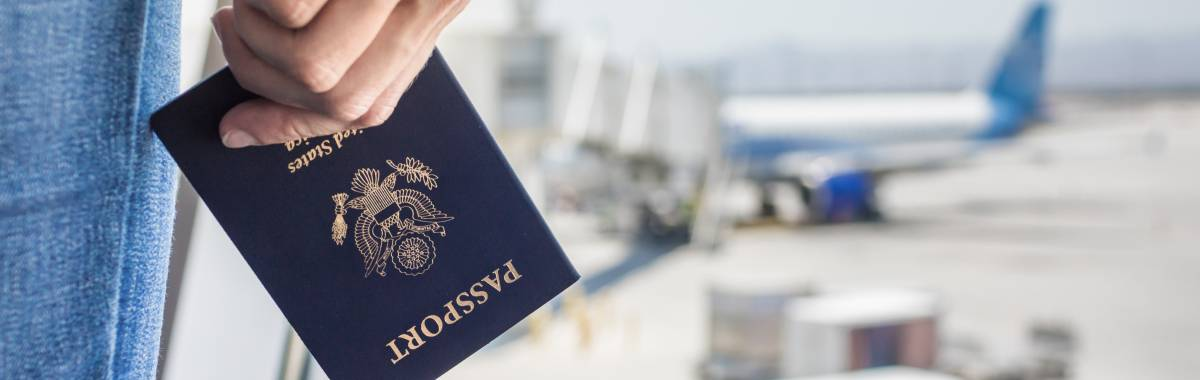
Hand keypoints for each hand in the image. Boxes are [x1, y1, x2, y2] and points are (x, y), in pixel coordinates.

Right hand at [211, 0, 467, 147]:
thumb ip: (342, 26)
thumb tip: (254, 111)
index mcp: (432, 7)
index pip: (365, 105)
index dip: (292, 124)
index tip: (236, 128)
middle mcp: (427, 3)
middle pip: (334, 96)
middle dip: (261, 73)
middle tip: (228, 27)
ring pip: (311, 66)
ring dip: (252, 32)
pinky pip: (292, 11)